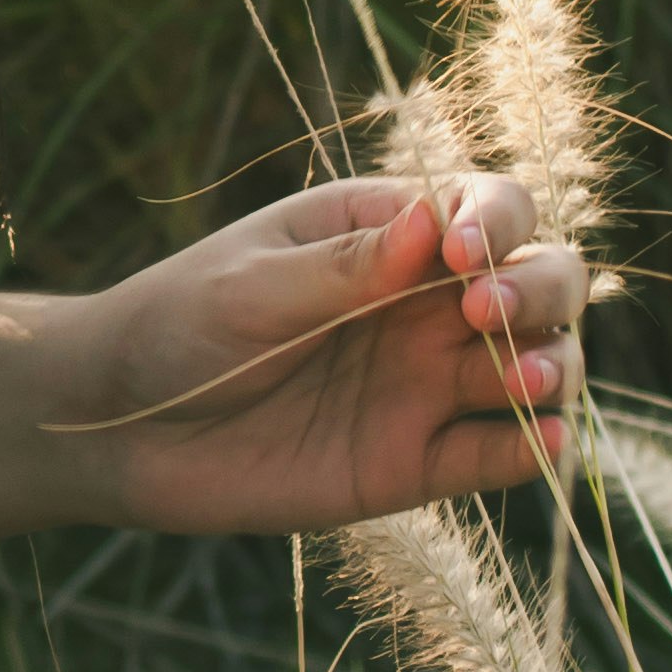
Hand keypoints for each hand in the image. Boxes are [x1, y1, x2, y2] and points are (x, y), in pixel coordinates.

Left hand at [55, 170, 584, 539]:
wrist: (119, 427)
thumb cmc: (176, 326)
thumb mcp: (252, 286)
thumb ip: (344, 267)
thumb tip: (433, 220)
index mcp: (387, 235)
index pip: (489, 209)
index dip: (497, 224)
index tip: (460, 254)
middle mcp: (424, 306)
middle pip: (538, 282)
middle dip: (539, 290)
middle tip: (485, 314)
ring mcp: (425, 383)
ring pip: (536, 365)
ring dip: (552, 367)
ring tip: (518, 379)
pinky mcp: (413, 462)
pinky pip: (493, 455)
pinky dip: (531, 451)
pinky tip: (542, 443)